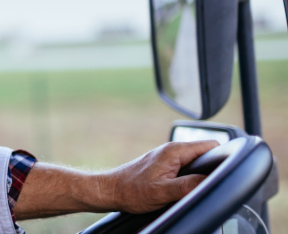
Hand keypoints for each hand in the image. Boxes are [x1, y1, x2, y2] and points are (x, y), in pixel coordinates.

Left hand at [103, 140, 219, 213]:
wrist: (111, 190)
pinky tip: (186, 187)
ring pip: (196, 161)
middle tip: (211, 184)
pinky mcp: (164, 165)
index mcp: (175, 151)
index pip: (212, 145)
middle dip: (213, 167)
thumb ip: (188, 185)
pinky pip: (186, 166)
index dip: (224, 157)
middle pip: (206, 153)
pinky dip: (190, 175)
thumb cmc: (132, 191)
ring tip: (198, 187)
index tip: (227, 172)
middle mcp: (173, 150)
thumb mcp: (163, 191)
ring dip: (201, 172)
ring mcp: (168, 157)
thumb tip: (209, 181)